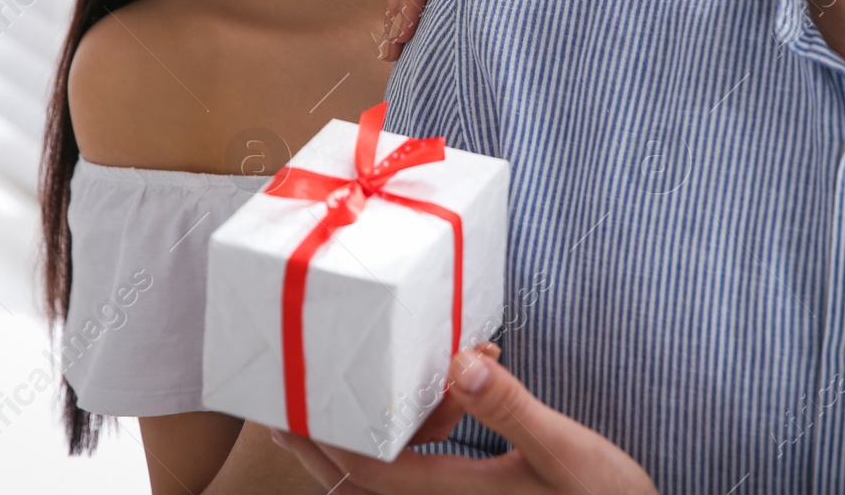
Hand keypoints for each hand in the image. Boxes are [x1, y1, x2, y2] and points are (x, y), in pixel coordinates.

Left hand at [272, 348, 657, 494]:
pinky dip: (400, 456)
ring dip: (354, 452)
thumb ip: (510, 407)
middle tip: (278, 414)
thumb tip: (457, 361)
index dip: (320, 438)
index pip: (366, 468)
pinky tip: (422, 419)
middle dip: (318, 449)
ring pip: (387, 487)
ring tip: (330, 413)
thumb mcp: (565, 451)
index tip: (285, 406)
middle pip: (361, 484)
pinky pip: (420, 484)